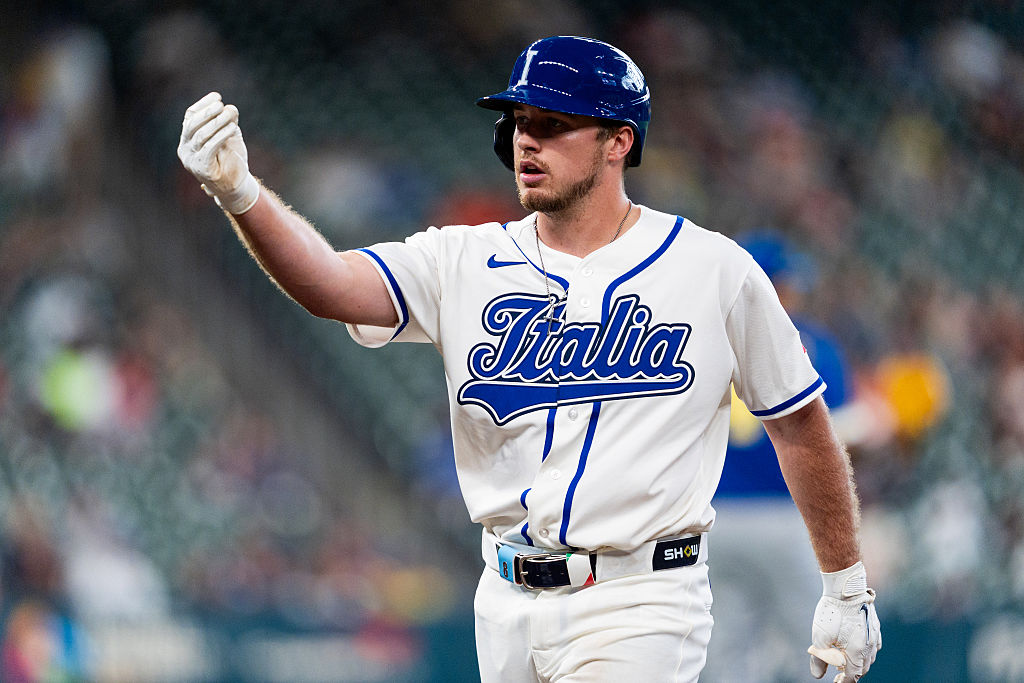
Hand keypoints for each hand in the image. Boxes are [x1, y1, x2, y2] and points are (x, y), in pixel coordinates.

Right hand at [177, 91, 259, 214]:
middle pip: (192, 124)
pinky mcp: (201, 168)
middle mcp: (185, 149)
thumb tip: (230, 108)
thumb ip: (227, 123)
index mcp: (188, 139)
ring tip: (230, 113)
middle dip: (208, 112)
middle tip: (222, 104)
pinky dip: (221, 135)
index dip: (203, 105)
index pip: (190, 117)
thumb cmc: (230, 160)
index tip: (217, 97)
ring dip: (217, 122)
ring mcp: (191, 160)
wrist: (235, 186)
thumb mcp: (229, 137)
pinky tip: (232, 127)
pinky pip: (209, 148)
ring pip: (201, 135)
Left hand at [808, 561, 881, 681]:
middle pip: (862, 669)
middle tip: (838, 673)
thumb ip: (819, 659)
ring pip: (869, 658)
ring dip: (859, 663)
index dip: (844, 681)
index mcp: (857, 653)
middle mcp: (869, 647)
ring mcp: (874, 636)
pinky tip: (857, 647)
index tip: (836, 682)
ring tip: (845, 661)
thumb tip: (817, 675)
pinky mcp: (875, 626)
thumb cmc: (832, 612)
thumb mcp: (820, 637)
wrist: (846, 588)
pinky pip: (873, 646)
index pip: (853, 676)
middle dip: (851, 673)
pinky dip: (865, 651)